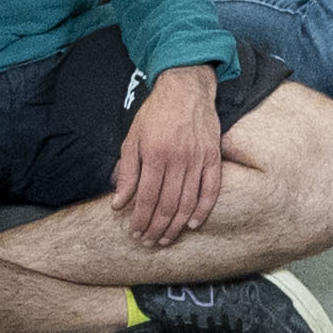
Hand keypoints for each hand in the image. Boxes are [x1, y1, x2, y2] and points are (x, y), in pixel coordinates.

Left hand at [113, 62, 227, 248]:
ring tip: (166, 239)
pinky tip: (193, 224)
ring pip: (188, 202)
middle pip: (167, 204)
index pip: (146, 197)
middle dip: (156, 228)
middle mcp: (178, 159)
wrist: (185, 89)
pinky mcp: (213, 158)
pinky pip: (211, 189)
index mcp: (154, 154)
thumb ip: (127, 172)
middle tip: (149, 242)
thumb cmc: (155, 114)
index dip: (139, 219)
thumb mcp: (132, 139)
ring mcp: (198, 159)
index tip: (134, 233)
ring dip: (176, 225)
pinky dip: (203, 210)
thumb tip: (118, 203)